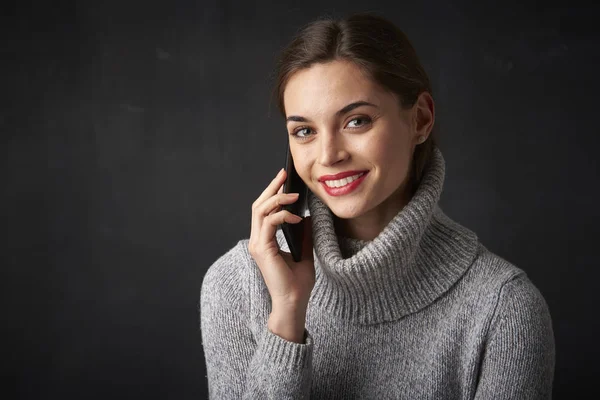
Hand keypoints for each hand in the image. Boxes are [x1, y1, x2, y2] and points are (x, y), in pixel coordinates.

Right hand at [248, 168, 314, 340]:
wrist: (294, 303)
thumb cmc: (298, 283)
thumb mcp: (304, 252)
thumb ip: (303, 234)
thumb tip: (307, 216)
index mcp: (264, 241)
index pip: (263, 210)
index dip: (272, 192)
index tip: (284, 179)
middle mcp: (257, 241)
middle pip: (258, 206)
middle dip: (271, 188)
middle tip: (284, 174)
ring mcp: (257, 245)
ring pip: (261, 211)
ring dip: (278, 198)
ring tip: (294, 194)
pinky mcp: (263, 250)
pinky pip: (269, 223)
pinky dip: (282, 215)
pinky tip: (296, 216)